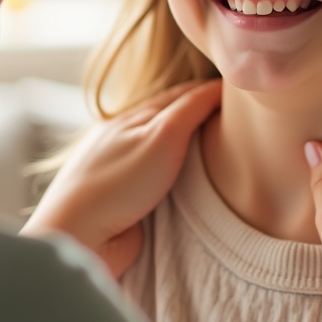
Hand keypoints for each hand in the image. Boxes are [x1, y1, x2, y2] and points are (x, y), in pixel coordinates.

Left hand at [22, 80, 221, 276]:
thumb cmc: (118, 183)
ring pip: (168, 151)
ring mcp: (126, 171)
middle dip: (201, 113)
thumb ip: (191, 109)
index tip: (240, 91)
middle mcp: (126, 140)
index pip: (180, 95)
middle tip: (236, 113)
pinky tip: (195, 181)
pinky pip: (164, 182)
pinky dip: (182, 174)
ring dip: (192, 146)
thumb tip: (219, 86)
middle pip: (171, 119)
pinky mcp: (129, 202)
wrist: (81, 235)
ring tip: (222, 144)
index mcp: (131, 117)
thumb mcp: (163, 135)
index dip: (211, 90)